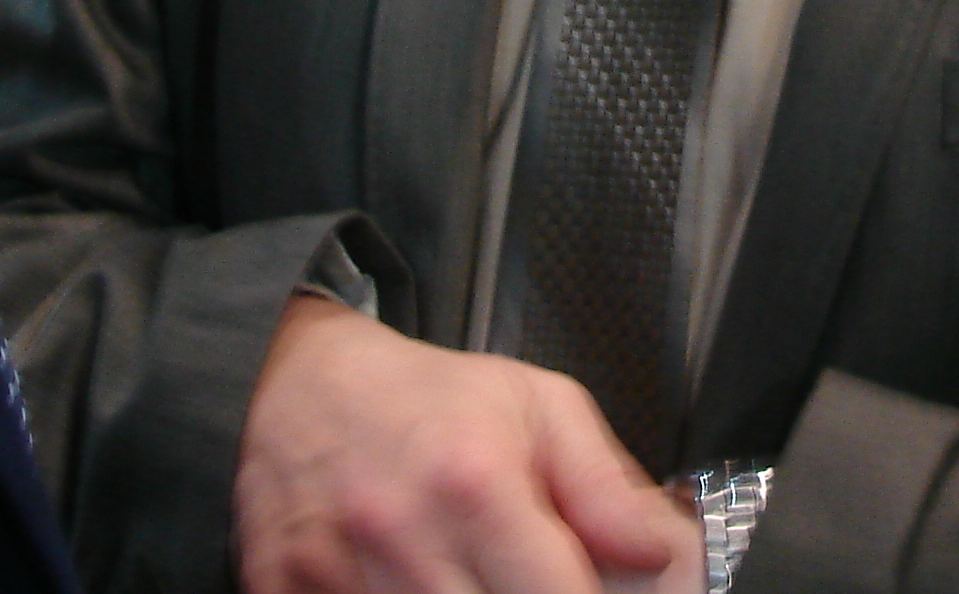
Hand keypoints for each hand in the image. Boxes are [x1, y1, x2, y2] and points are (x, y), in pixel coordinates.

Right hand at [236, 297, 700, 593]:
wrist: (296, 384)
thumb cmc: (426, 400)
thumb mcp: (539, 407)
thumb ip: (608, 486)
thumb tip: (662, 552)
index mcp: (480, 486)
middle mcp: (408, 541)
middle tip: (533, 580)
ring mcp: (341, 581)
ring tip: (472, 577)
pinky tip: (411, 584)